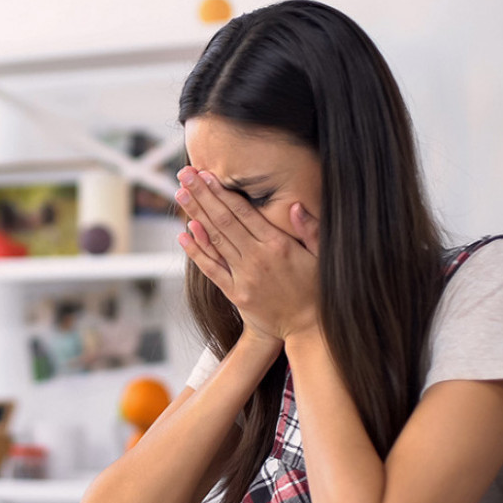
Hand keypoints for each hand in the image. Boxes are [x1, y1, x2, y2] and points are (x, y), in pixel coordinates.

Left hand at [175, 166, 320, 340]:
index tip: (207, 175)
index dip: (222, 192)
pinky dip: (197, 251)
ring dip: (195, 215)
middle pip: (223, 221)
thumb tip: (295, 205)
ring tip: (180, 194)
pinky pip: (211, 269)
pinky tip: (183, 233)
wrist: (307, 328)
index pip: (243, 212)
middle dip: (202, 195)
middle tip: (185, 174)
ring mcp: (243, 277)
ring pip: (214, 240)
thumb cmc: (317, 289)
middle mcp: (257, 258)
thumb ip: (310, 229)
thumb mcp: (323, 257)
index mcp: (278, 245)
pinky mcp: (235, 293)